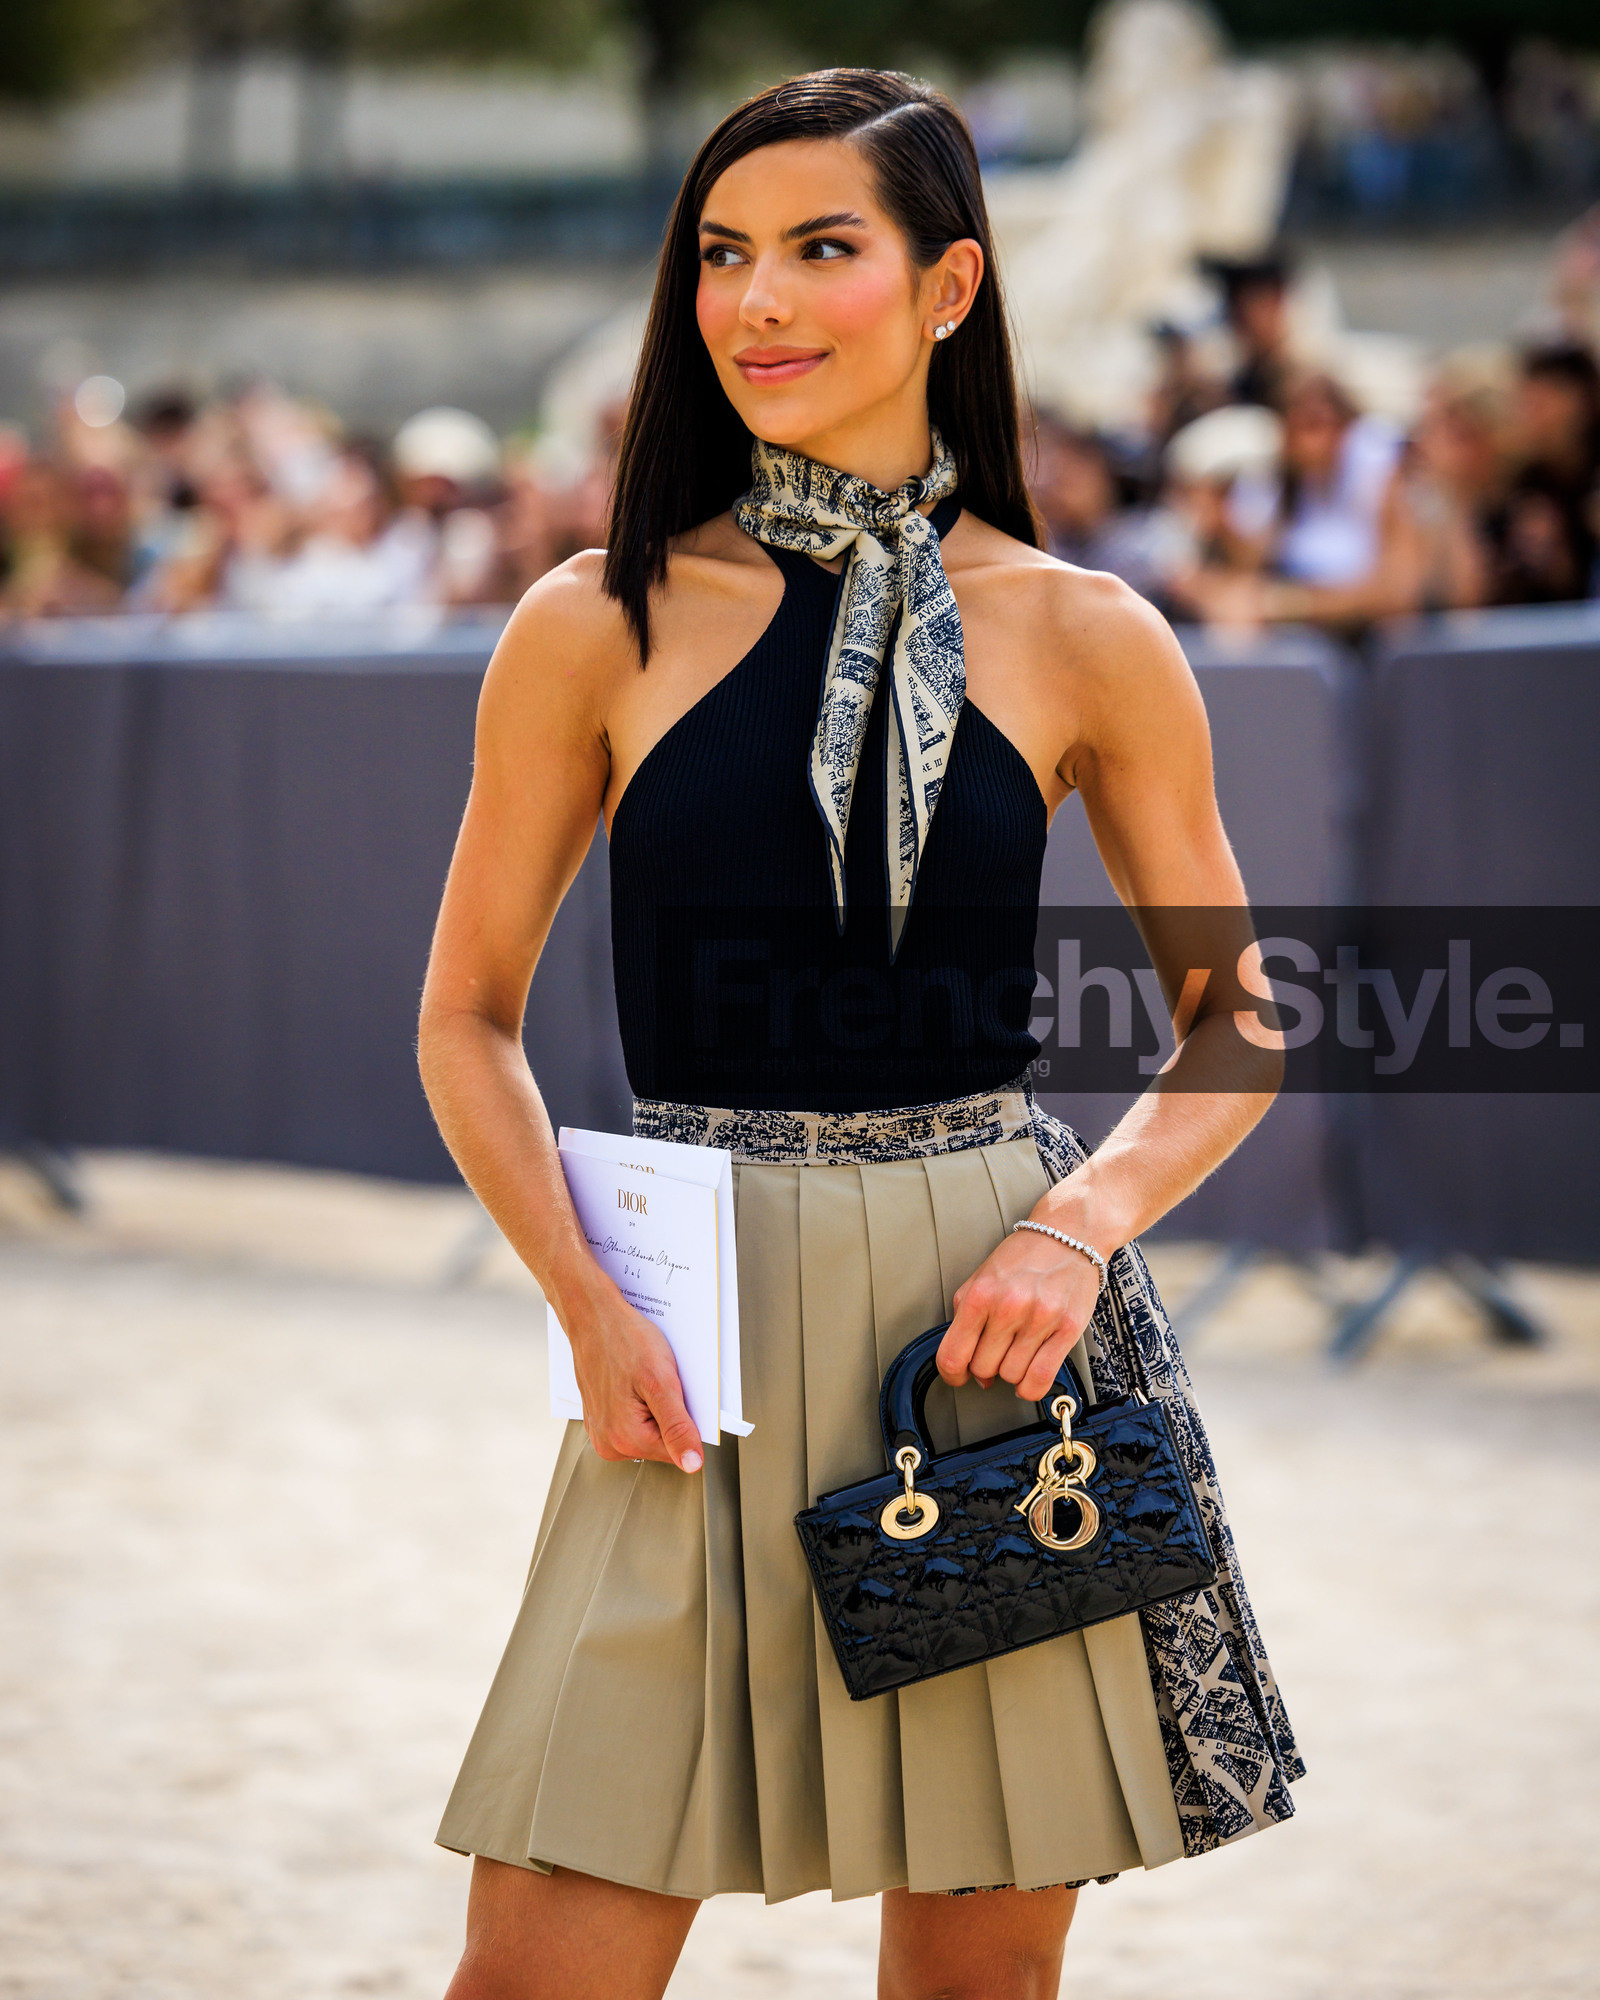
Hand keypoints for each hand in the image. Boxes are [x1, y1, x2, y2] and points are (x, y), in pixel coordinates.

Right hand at [568, 1291, 703, 1473]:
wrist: (593, 1317)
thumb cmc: (624, 1340)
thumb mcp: (661, 1383)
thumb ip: (677, 1428)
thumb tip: (692, 1465)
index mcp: (627, 1440)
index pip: (678, 1451)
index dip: (687, 1421)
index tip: (677, 1395)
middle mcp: (610, 1444)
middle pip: (662, 1442)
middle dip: (670, 1414)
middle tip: (660, 1382)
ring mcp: (602, 1433)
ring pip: (649, 1431)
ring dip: (655, 1408)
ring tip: (645, 1380)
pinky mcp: (600, 1420)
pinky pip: (633, 1421)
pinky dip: (641, 1403)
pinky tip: (634, 1381)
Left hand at [936, 1226, 1102, 1402]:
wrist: (1070, 1234)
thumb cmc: (1024, 1256)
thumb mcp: (981, 1277)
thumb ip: (966, 1317)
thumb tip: (968, 1367)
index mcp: (981, 1294)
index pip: (953, 1355)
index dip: (952, 1374)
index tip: (958, 1375)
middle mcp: (1009, 1307)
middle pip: (983, 1369)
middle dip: (985, 1366)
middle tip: (996, 1351)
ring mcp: (1040, 1319)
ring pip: (1011, 1376)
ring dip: (1011, 1371)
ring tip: (1017, 1351)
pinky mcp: (1068, 1329)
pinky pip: (1042, 1378)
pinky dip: (1031, 1387)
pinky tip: (1030, 1374)